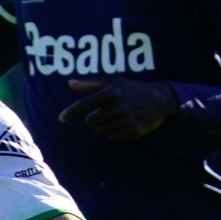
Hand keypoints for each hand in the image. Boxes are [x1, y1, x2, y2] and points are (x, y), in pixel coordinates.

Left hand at [58, 77, 178, 140]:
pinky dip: (114, 133)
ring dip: (104, 126)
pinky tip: (122, 124)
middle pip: (91, 122)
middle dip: (92, 120)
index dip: (71, 112)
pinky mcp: (134, 131)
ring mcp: (126, 119)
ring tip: (115, 117)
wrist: (159, 99)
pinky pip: (113, 137)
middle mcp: (118, 106)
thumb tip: (70, 83)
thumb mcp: (113, 82)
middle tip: (102, 114)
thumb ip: (91, 84)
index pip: (85, 104)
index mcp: (111, 92)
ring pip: (101, 131)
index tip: (61, 118)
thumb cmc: (132, 89)